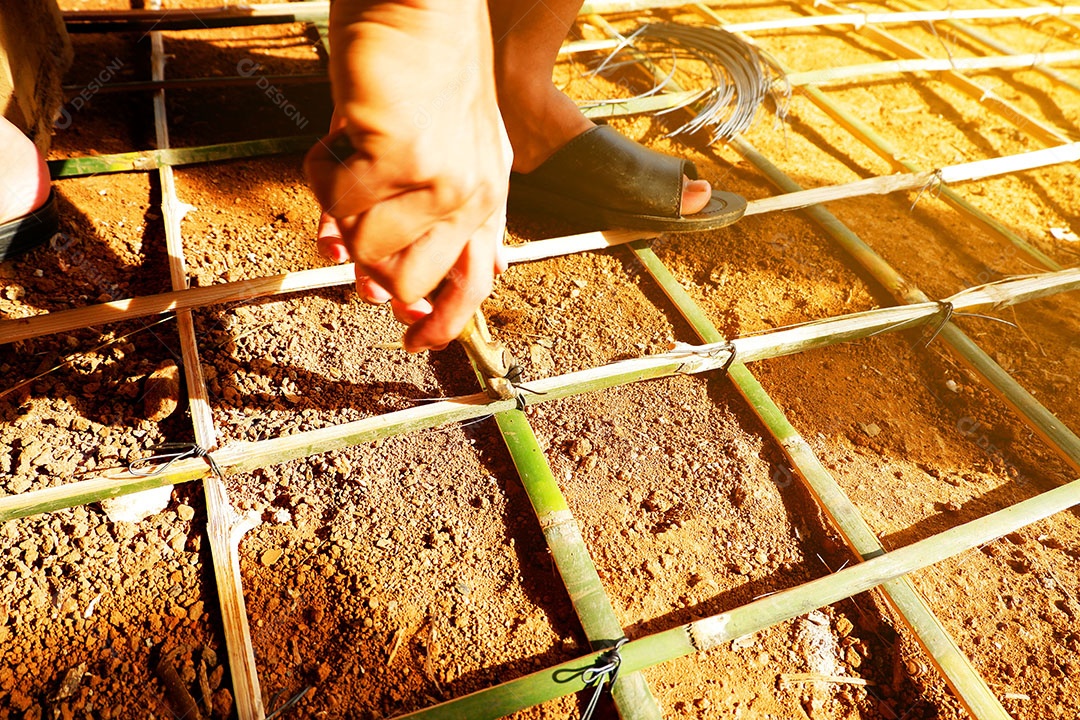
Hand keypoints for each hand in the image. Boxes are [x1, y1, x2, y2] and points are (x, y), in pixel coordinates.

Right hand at [304, 0, 511, 351]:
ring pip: (363, 248)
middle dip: (366, 260)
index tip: (416, 343)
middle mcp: (473, 195)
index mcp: (488, 192)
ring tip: (349, 153)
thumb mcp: (430, 142)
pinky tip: (339, 133)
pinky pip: (337, 202)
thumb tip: (362, 277)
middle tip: (347, 218)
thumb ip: (407, 208)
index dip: (446, 322)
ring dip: (337, 205)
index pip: (474, 281)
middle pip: (408, 284)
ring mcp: (442, 180)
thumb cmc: (422, 62)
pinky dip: (322, 171)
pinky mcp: (402, 156)